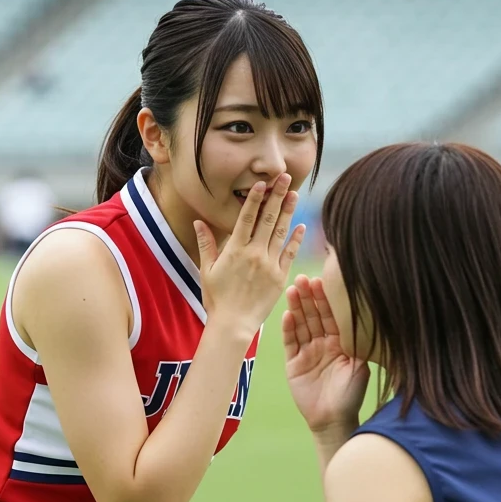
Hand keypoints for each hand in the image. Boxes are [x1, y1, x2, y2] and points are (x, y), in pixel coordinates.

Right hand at [194, 174, 304, 337]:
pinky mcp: (279, 277)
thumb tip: (198, 222)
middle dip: (277, 196)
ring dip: (288, 211)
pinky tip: (301, 226)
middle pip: (267, 219)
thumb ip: (206, 244)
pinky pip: (290, 254)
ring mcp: (269, 265)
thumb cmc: (217, 299)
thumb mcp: (207, 270)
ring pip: (281, 232)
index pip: (246, 217)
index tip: (262, 183)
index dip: (255, 198)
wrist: (233, 324)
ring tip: (294, 194)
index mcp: (235, 250)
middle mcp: (254, 253)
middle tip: (285, 177)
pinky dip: (296, 239)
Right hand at [283, 273, 369, 434]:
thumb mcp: (360, 364)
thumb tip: (373, 315)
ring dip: (296, 308)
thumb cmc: (351, 394)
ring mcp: (307, 352)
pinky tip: (288, 315)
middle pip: (313, 316)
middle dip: (308, 297)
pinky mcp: (294, 363)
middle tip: (303, 278)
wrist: (334, 419)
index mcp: (340, 341)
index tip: (322, 280)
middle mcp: (323, 343)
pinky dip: (289, 329)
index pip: (332, 315)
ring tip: (293, 290)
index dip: (326, 299)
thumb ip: (360, 341)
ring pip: (300, 325)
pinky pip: (290, 343)